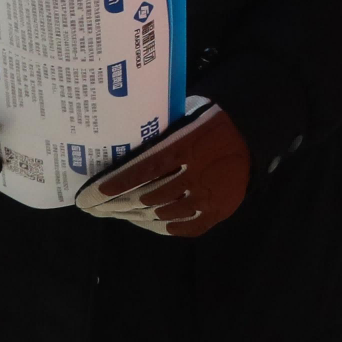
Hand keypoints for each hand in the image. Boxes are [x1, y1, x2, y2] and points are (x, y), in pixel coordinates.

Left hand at [76, 104, 249, 236]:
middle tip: (94, 208)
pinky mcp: (218, 211)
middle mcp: (196, 174)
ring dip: (133, 216)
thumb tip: (122, 141)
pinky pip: (182, 226)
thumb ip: (161, 131)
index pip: (142, 170)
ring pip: (160, 214)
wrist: (253, 135)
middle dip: (115, 205)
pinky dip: (161, 226)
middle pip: (146, 196)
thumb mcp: (187, 115)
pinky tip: (146, 221)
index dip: (112, 186)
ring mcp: (208, 197)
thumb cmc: (213, 121)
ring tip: (116, 213)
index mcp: (187, 145)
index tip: (88, 197)